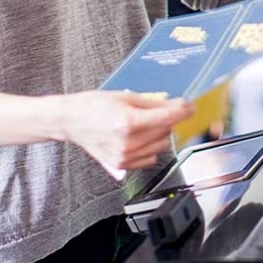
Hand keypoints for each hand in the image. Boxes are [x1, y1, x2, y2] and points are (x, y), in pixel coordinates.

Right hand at [62, 90, 192, 178]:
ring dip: (159, 134)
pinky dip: (150, 148)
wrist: (72, 121)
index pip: (168, 117)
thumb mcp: (125, 97)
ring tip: (143, 125)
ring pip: (161, 146)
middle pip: (166, 131)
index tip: (190, 107)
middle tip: (155, 112)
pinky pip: (151, 158)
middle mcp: (129, 142)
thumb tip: (176, 104)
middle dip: (166, 119)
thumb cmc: (94, 106)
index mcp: (129, 121)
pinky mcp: (123, 165)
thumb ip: (153, 102)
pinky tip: (138, 138)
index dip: (183, 110)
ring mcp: (126, 156)